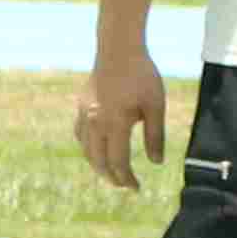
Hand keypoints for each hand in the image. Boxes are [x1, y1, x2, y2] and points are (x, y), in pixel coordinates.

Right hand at [76, 54, 169, 191]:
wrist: (118, 49)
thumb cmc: (142, 76)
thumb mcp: (155, 106)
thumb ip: (155, 136)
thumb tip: (156, 163)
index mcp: (115, 123)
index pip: (118, 162)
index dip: (127, 179)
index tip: (137, 188)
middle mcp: (95, 122)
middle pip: (98, 161)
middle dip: (111, 177)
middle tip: (125, 185)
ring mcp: (85, 114)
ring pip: (86, 149)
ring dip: (98, 165)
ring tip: (111, 172)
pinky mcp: (81, 105)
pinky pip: (80, 134)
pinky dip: (88, 147)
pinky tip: (97, 149)